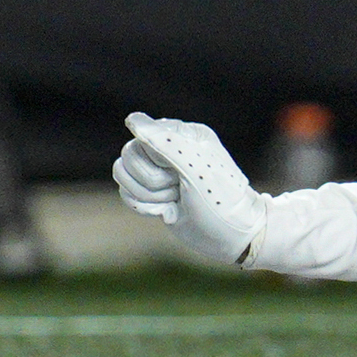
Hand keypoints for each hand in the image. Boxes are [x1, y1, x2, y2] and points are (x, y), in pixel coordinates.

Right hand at [112, 113, 266, 268]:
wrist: (232, 237)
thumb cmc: (220, 201)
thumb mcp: (195, 169)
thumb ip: (164, 142)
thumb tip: (132, 119)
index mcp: (183, 134)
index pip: (143, 136)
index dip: (156, 161)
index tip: (179, 173)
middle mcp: (168, 148)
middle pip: (129, 155)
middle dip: (152, 181)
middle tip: (179, 189)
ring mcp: (159, 170)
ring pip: (123, 174)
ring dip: (148, 195)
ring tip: (175, 200)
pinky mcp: (152, 193)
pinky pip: (126, 193)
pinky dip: (144, 207)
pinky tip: (168, 211)